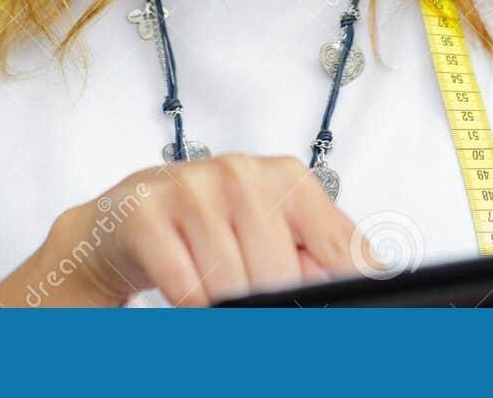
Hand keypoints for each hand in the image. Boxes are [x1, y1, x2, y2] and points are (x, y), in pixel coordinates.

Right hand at [3, 154, 372, 306]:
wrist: (124, 220)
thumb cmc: (207, 227)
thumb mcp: (271, 235)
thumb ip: (318, 259)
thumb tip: (368, 286)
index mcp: (287, 178)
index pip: (340, 248)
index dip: (345, 296)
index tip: (346, 318)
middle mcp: (243, 173)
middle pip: (283, 277)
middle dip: (270, 305)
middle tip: (251, 299)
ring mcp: (193, 188)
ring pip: (233, 286)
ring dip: (225, 306)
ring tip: (212, 287)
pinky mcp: (147, 211)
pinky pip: (187, 288)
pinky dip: (191, 305)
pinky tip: (186, 288)